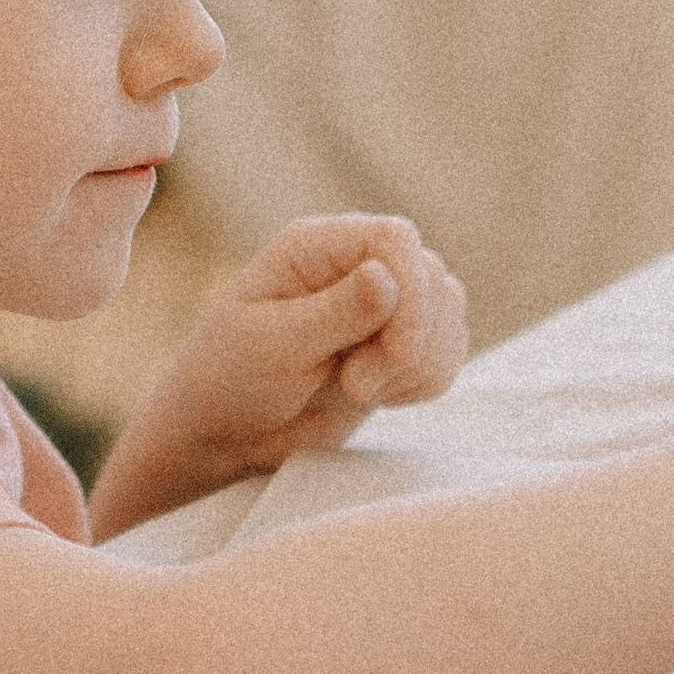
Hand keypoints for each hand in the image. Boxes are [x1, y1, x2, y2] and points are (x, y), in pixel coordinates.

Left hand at [86, 213, 468, 537]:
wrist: (226, 435)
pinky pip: (448, 350)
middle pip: (431, 276)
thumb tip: (386, 276)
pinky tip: (379, 396)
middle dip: (411, 340)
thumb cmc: (229, 380)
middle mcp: (354, 265)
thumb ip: (334, 312)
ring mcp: (380, 305)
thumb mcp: (273, 345)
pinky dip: (426, 380)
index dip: (411, 291)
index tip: (398, 353)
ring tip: (358, 389)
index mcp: (315, 247)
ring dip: (419, 364)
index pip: (395, 239)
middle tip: (357, 386)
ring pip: (447, 312)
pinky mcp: (396, 346)